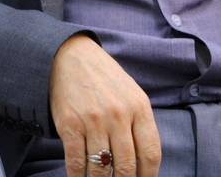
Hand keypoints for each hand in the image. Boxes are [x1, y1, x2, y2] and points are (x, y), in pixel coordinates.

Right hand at [50, 34, 160, 176]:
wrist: (70, 55)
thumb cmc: (104, 79)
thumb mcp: (131, 94)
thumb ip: (140, 124)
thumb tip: (144, 163)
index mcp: (139, 107)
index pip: (150, 154)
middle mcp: (118, 115)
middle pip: (127, 166)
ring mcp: (93, 121)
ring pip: (101, 169)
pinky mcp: (70, 125)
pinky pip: (76, 163)